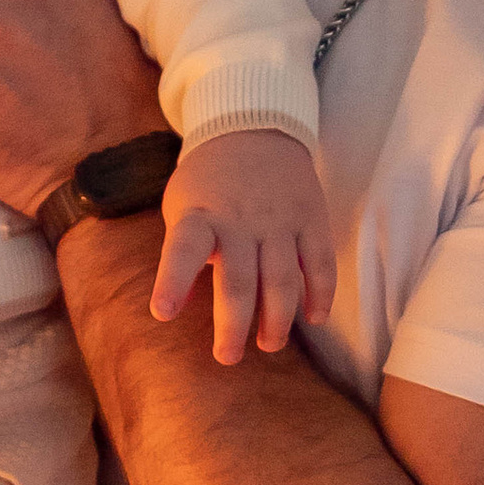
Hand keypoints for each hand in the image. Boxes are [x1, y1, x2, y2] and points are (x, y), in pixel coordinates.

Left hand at [152, 129, 337, 362]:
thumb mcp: (182, 206)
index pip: (184, 249)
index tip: (163, 313)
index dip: (173, 281)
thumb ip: (183, 254)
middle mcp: (240, 220)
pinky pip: (319, 262)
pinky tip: (313, 318)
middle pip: (238, 280)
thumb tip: (178, 307)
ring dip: (276, 319)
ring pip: (282, 279)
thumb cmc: (210, 180)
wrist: (255, 128)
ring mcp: (280, 220)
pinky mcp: (311, 219)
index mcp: (201, 215)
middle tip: (226, 357)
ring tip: (268, 345)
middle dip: (232, 324)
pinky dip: (320, 293)